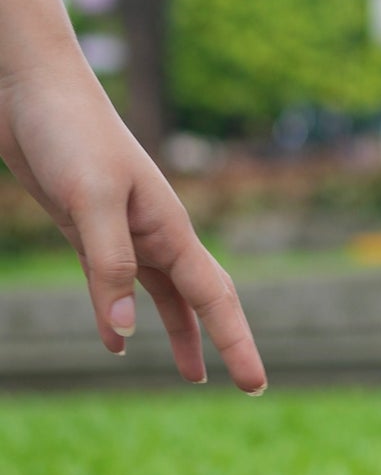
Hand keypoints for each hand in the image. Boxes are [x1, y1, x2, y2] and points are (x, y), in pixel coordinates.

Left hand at [0, 56, 266, 391]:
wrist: (30, 86)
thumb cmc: (68, 132)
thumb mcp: (89, 201)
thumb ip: (108, 265)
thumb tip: (125, 333)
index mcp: (168, 227)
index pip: (215, 298)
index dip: (238, 344)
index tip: (257, 387)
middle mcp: (155, 232)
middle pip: (202, 298)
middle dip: (226, 341)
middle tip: (248, 386)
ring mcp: (123, 230)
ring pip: (163, 296)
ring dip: (178, 334)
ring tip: (192, 376)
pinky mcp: (87, 227)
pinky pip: (114, 285)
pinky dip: (120, 317)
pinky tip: (116, 342)